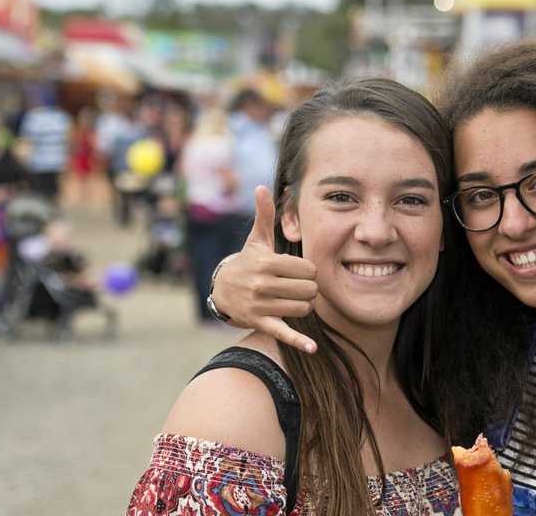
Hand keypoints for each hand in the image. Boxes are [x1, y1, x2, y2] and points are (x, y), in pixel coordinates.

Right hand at [211, 185, 319, 352]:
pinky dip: (298, 342)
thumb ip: (264, 214)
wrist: (222, 290)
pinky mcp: (260, 323)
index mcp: (267, 262)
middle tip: (300, 287)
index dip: (309, 272)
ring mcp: (261, 305)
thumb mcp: (256, 240)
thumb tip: (260, 187)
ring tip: (294, 300)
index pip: (308, 269)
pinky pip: (284, 333)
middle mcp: (263, 284)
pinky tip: (313, 348)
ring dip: (304, 305)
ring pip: (303, 308)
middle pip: (309, 289)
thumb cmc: (247, 262)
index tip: (300, 272)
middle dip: (309, 289)